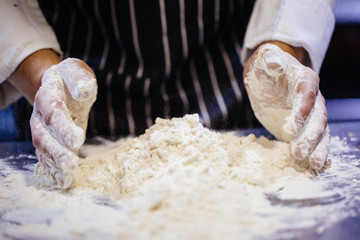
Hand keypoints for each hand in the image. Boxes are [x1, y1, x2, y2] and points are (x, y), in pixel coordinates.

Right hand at [30, 58, 96, 187]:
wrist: (60, 86)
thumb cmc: (72, 79)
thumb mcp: (77, 72)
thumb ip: (80, 79)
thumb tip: (83, 90)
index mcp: (47, 95)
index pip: (53, 112)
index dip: (63, 127)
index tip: (78, 141)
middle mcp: (40, 115)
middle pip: (44, 135)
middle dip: (57, 151)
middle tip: (72, 163)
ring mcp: (42, 130)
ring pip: (43, 149)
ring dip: (55, 164)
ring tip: (68, 176)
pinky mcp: (50, 141)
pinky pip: (47, 157)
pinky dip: (53, 170)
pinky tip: (63, 181)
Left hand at [243, 43, 329, 169]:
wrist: (267, 79)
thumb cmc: (266, 68)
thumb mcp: (265, 60)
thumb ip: (270, 60)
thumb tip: (274, 62)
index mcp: (306, 80)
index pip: (307, 95)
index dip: (303, 110)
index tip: (294, 126)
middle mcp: (314, 99)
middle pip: (317, 118)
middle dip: (309, 136)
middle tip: (298, 152)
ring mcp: (311, 115)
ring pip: (320, 133)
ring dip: (318, 149)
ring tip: (314, 165)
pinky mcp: (304, 128)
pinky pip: (314, 140)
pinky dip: (318, 152)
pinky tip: (317, 166)